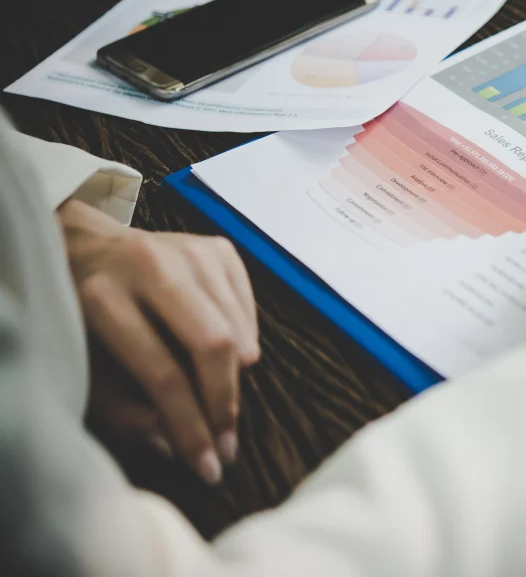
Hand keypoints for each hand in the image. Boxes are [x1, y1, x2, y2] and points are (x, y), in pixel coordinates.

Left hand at [59, 199, 259, 483]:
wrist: (91, 248)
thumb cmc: (86, 321)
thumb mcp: (86, 370)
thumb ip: (123, 411)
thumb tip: (173, 440)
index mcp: (103, 299)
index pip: (163, 373)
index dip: (190, 427)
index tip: (208, 468)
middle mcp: (150, 266)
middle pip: (214, 345)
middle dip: (226, 404)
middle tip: (229, 443)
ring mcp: (191, 251)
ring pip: (239, 332)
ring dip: (237, 379)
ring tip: (219, 398)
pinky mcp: (218, 248)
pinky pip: (250, 313)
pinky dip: (243, 344)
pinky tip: (222, 353)